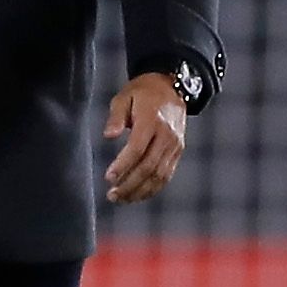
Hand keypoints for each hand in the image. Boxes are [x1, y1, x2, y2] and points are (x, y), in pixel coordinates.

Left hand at [102, 72, 188, 203]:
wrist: (171, 87)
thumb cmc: (142, 93)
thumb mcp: (124, 97)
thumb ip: (115, 117)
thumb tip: (108, 136)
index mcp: (152, 120)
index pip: (137, 148)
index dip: (123, 165)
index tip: (108, 177)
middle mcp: (167, 135)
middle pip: (149, 167)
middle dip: (129, 184)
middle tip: (112, 195)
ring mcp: (175, 145)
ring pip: (159, 175)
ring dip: (140, 191)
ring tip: (122, 199)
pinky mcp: (178, 151)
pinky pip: (167, 175)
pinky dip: (153, 188)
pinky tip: (138, 195)